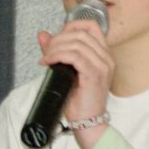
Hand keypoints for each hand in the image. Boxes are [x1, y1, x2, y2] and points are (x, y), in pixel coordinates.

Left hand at [38, 19, 113, 147]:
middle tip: (46, 52)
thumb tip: (42, 34)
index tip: (55, 39)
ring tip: (46, 59)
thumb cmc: (79, 100)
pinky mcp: (94, 75)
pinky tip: (48, 62)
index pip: (91, 26)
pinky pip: (75, 57)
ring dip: (55, 48)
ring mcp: (102, 65)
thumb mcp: (66, 71)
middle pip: (81, 33)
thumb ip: (56, 51)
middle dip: (59, 39)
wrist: (88, 122)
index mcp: (103, 54)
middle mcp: (106, 57)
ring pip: (77, 43)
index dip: (71, 26)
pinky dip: (58, 56)